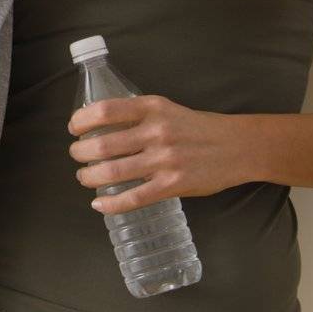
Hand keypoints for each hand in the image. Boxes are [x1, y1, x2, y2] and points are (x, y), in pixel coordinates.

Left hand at [68, 96, 252, 213]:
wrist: (238, 146)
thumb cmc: (196, 127)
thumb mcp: (166, 109)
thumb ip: (136, 116)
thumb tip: (98, 127)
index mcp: (152, 107)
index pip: (104, 110)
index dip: (81, 121)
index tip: (73, 129)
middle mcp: (156, 132)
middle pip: (102, 144)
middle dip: (80, 152)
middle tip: (77, 155)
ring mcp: (165, 160)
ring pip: (113, 172)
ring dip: (89, 177)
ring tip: (85, 177)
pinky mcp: (173, 185)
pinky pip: (133, 198)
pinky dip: (110, 204)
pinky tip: (99, 204)